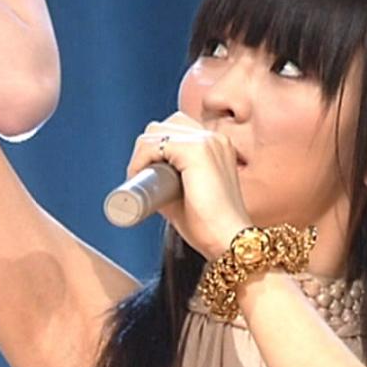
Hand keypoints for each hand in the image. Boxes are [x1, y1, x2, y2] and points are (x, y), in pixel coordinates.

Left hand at [124, 111, 251, 258]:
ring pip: (155, 132)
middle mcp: (214, 138)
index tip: (148, 174)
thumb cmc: (211, 226)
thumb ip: (170, 182)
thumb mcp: (188, 195)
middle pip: (163, 125)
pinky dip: (139, 160)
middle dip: (146, 149)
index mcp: (217, 146)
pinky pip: (153, 144)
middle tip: (141, 177)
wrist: (228, 240)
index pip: (176, 130)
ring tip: (139, 179)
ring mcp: (206, 141)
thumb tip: (145, 180)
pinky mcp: (195, 150)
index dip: (156, 149)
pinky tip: (138, 178)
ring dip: (141, 154)